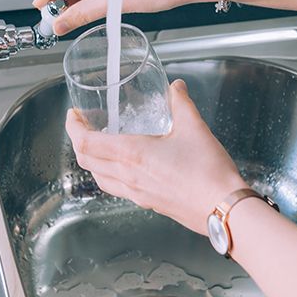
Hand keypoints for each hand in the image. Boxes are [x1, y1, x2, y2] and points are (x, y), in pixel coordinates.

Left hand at [65, 79, 247, 234]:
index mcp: (131, 154)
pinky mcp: (147, 202)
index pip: (85, 142)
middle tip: (82, 126)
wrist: (224, 208)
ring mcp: (136, 192)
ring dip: (91, 160)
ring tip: (98, 145)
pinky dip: (109, 174)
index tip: (73, 115)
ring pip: (99, 177)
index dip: (73, 128)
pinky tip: (123, 167)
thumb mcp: (193, 127)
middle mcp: (127, 175)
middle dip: (78, 141)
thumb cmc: (208, 172)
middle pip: (86, 161)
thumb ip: (181, 102)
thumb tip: (176, 87)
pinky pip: (116, 188)